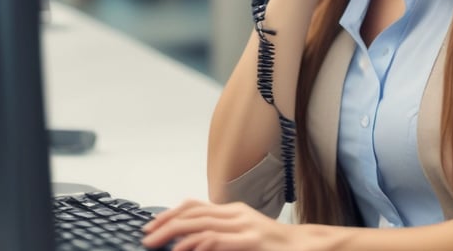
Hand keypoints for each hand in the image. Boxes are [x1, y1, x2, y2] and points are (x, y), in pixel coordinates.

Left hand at [141, 199, 299, 250]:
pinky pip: (217, 239)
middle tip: (146, 237)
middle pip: (192, 213)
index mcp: (233, 212)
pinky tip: (182, 250)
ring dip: (173, 234)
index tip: (152, 224)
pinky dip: (197, 244)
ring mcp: (244, 226)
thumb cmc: (275, 249)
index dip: (170, 213)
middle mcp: (236, 214)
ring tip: (156, 244)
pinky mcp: (251, 241)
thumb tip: (194, 245)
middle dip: (165, 224)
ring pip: (200, 224)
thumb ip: (222, 237)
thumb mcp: (244, 238)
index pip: (194, 206)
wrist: (306, 249)